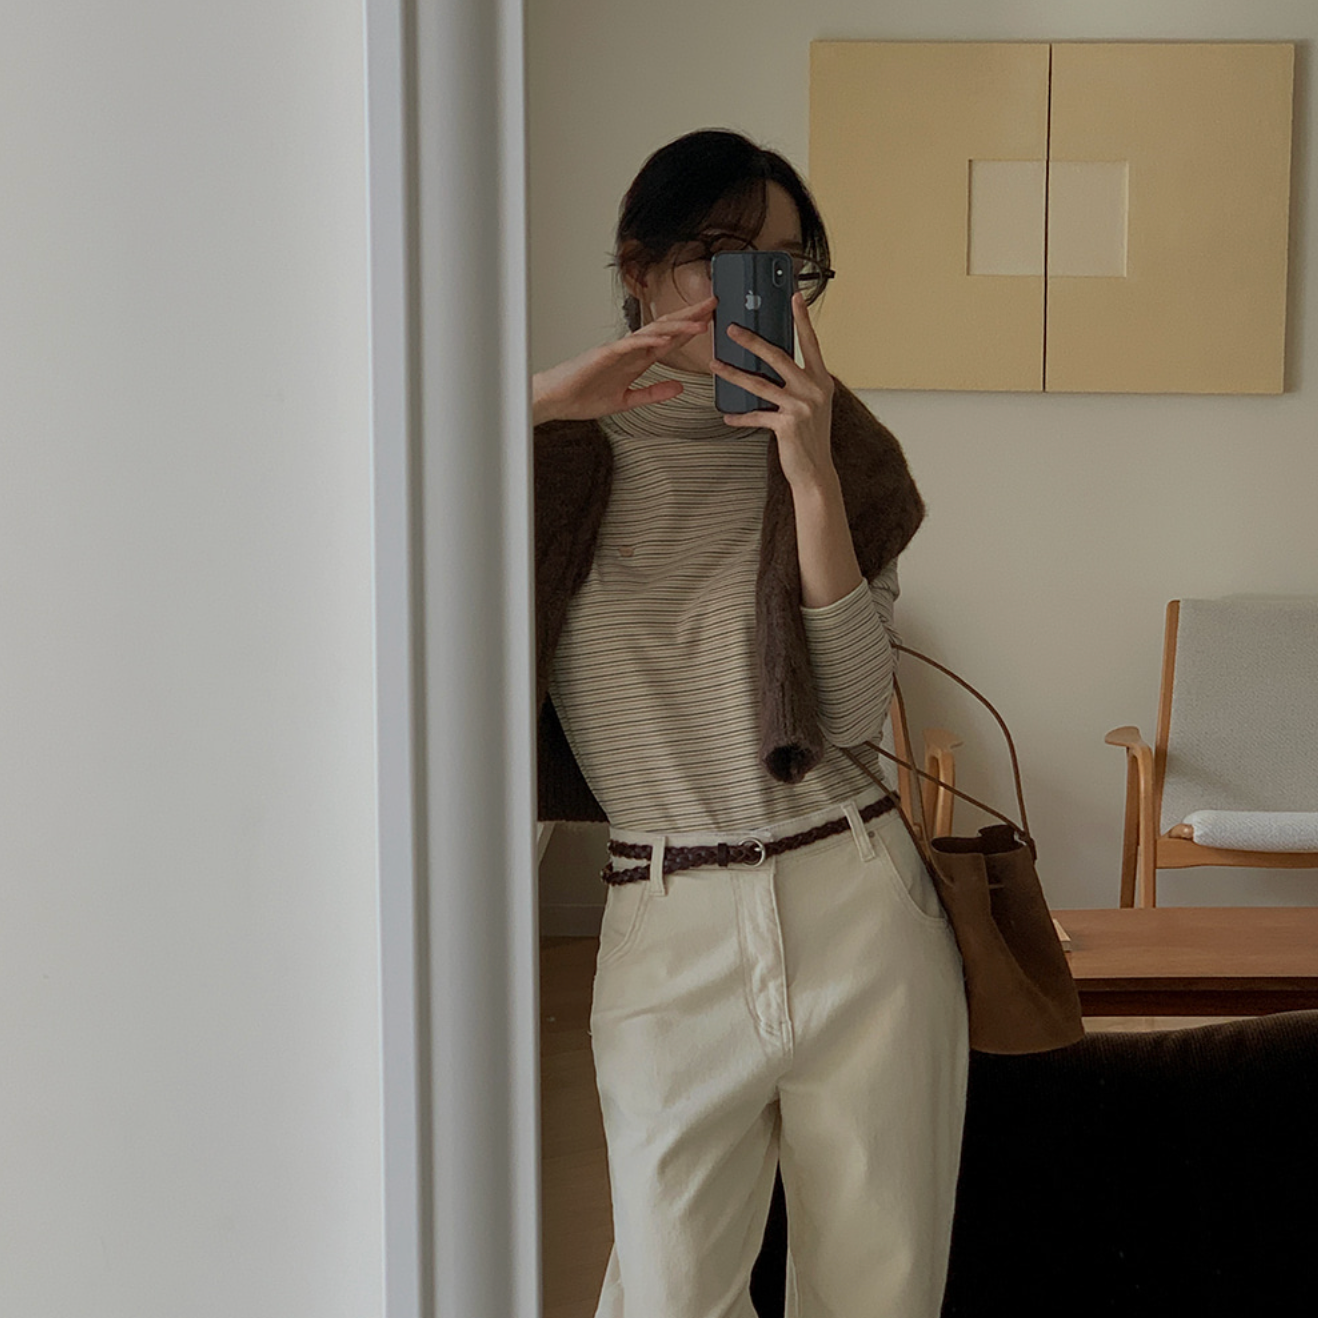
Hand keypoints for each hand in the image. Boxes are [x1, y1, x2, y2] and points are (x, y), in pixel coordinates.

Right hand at [532, 297, 716, 424]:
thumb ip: (653, 393)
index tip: (710, 319)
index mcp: (635, 360)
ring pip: (651, 332)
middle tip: (713, 303)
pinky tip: (663, 340)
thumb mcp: (627, 400)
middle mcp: (629, 350)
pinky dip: (646, 341)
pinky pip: (628, 346)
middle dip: (689, 316)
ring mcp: (617, 350)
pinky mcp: (602, 355)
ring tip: (699, 323)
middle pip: (665, 328)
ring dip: (676, 327)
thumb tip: (679, 387)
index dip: (690, 329)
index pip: (669, 340)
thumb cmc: (582, 397)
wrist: (554, 400)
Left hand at [710, 292, 835, 493]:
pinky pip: (756, 415)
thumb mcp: (812, 406)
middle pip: (778, 356)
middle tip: (730, 328)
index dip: (802, 319)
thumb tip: (772, 365)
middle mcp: (814, 390)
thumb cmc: (810, 438)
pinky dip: (740, 416)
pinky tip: (727, 415)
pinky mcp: (787, 425)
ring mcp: (801, 407)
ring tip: (715, 364)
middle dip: (751, 340)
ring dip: (733, 373)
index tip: (793, 296)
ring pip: (759, 384)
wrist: (816, 473)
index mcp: (822, 381)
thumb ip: (798, 384)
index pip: (811, 343)